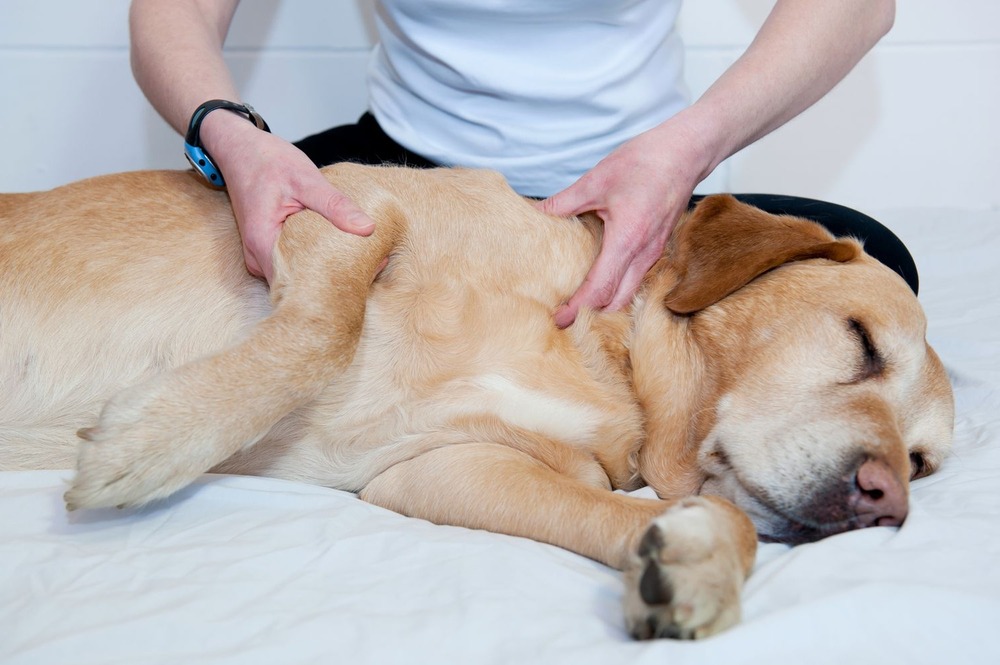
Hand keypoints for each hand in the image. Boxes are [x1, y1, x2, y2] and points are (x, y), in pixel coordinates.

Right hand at [204, 113, 374, 282]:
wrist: (238, 148)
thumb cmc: (266, 160)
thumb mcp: (306, 179)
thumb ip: (335, 205)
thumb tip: (368, 228)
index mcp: (263, 244)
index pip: (300, 283)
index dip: (332, 282)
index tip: (363, 274)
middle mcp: (258, 257)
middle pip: (300, 283)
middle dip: (334, 277)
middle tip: (371, 266)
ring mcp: (261, 255)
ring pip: (297, 275)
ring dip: (325, 268)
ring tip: (361, 259)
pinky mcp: (268, 249)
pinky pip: (294, 262)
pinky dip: (315, 258)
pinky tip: (340, 249)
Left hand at [536, 121, 707, 327]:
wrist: (685, 152)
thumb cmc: (644, 162)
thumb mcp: (596, 180)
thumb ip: (562, 202)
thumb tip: (534, 213)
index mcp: (627, 240)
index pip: (600, 289)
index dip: (578, 308)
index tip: (559, 319)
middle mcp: (644, 254)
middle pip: (616, 302)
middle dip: (590, 315)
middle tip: (564, 318)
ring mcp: (654, 253)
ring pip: (628, 293)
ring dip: (604, 304)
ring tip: (578, 305)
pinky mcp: (657, 248)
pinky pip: (636, 279)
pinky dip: (617, 289)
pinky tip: (599, 282)